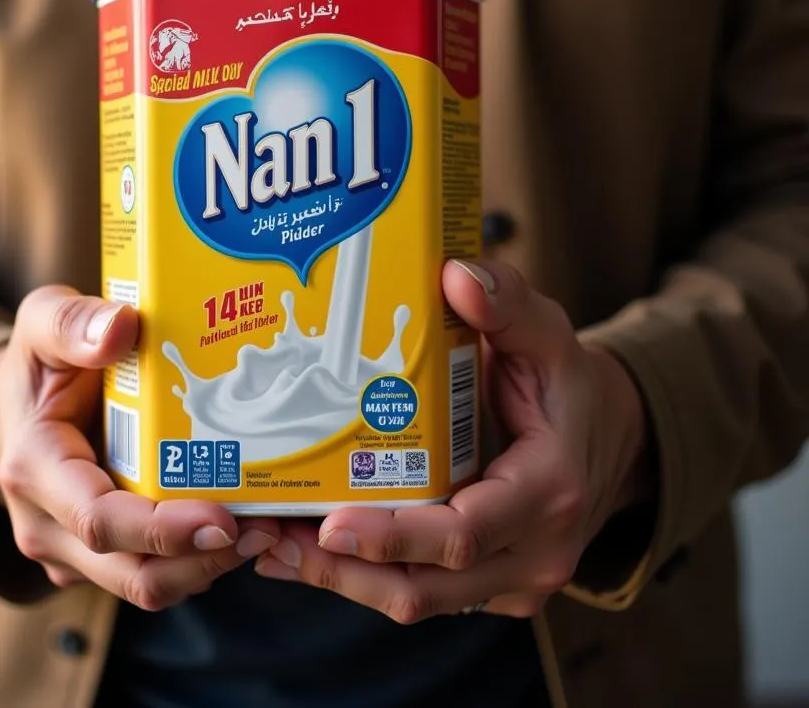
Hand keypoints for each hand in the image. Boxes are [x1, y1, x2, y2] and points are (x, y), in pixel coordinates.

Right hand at [0, 285, 278, 608]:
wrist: (15, 409)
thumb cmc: (37, 365)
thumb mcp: (42, 324)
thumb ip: (73, 322)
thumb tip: (120, 327)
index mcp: (35, 469)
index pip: (100, 521)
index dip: (164, 529)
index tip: (222, 519)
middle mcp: (49, 526)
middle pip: (134, 572)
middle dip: (205, 558)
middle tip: (268, 526)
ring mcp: (73, 551)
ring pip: (149, 584)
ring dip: (211, 565)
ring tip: (267, 527)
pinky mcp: (100, 559)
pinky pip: (154, 574)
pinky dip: (199, 560)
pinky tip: (243, 525)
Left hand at [255, 259, 650, 621]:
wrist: (607, 439)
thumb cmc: (567, 385)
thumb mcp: (549, 334)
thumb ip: (508, 303)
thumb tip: (455, 277)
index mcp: (548, 489)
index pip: (465, 531)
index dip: (396, 536)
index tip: (332, 524)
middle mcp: (534, 552)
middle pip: (427, 585)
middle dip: (343, 569)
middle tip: (269, 535)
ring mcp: (511, 578)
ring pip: (415, 599)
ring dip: (341, 579)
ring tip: (270, 544)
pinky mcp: (488, 587)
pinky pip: (420, 593)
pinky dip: (362, 578)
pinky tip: (304, 551)